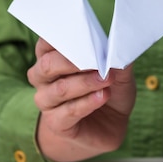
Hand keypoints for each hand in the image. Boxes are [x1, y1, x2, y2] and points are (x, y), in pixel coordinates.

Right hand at [27, 38, 135, 161]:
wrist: (109, 127)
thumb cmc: (109, 92)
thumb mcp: (119, 74)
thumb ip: (116, 60)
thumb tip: (118, 49)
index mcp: (52, 58)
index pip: (46, 43)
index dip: (60, 38)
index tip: (81, 34)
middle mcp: (43, 78)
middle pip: (47, 65)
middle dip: (72, 61)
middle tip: (98, 60)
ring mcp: (47, 101)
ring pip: (60, 89)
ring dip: (85, 82)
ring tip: (106, 79)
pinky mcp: (56, 123)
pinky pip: (69, 111)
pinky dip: (87, 102)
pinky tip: (103, 96)